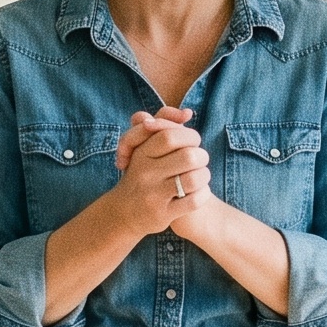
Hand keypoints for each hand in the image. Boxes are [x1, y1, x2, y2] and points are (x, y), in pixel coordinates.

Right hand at [101, 112, 209, 236]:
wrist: (122, 213)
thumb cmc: (141, 173)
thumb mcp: (142, 146)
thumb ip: (162, 122)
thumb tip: (188, 113)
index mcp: (141, 153)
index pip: (171, 135)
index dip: (190, 136)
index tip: (192, 143)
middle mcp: (145, 173)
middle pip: (189, 156)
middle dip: (202, 156)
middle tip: (199, 160)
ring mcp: (153, 195)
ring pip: (195, 178)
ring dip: (204, 176)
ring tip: (199, 177)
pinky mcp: (162, 214)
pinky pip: (194, 201)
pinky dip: (203, 194)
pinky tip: (197, 192)